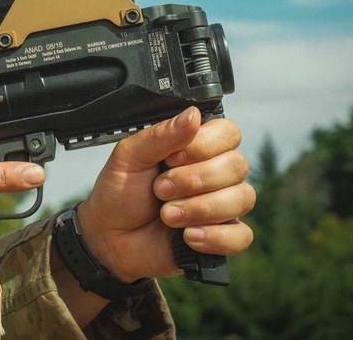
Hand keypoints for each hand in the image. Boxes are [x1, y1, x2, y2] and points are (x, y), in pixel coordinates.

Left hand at [76, 107, 254, 284]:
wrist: (109, 238)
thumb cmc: (119, 193)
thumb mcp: (130, 157)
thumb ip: (161, 135)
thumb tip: (193, 115)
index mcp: (196, 148)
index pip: (228, 133)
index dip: (204, 146)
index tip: (171, 159)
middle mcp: (215, 174)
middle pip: (237, 165)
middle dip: (195, 180)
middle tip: (160, 189)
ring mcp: (222, 206)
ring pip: (243, 198)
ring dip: (201, 209)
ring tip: (167, 216)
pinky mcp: (223, 238)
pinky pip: (242, 235)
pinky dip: (214, 237)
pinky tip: (187, 237)